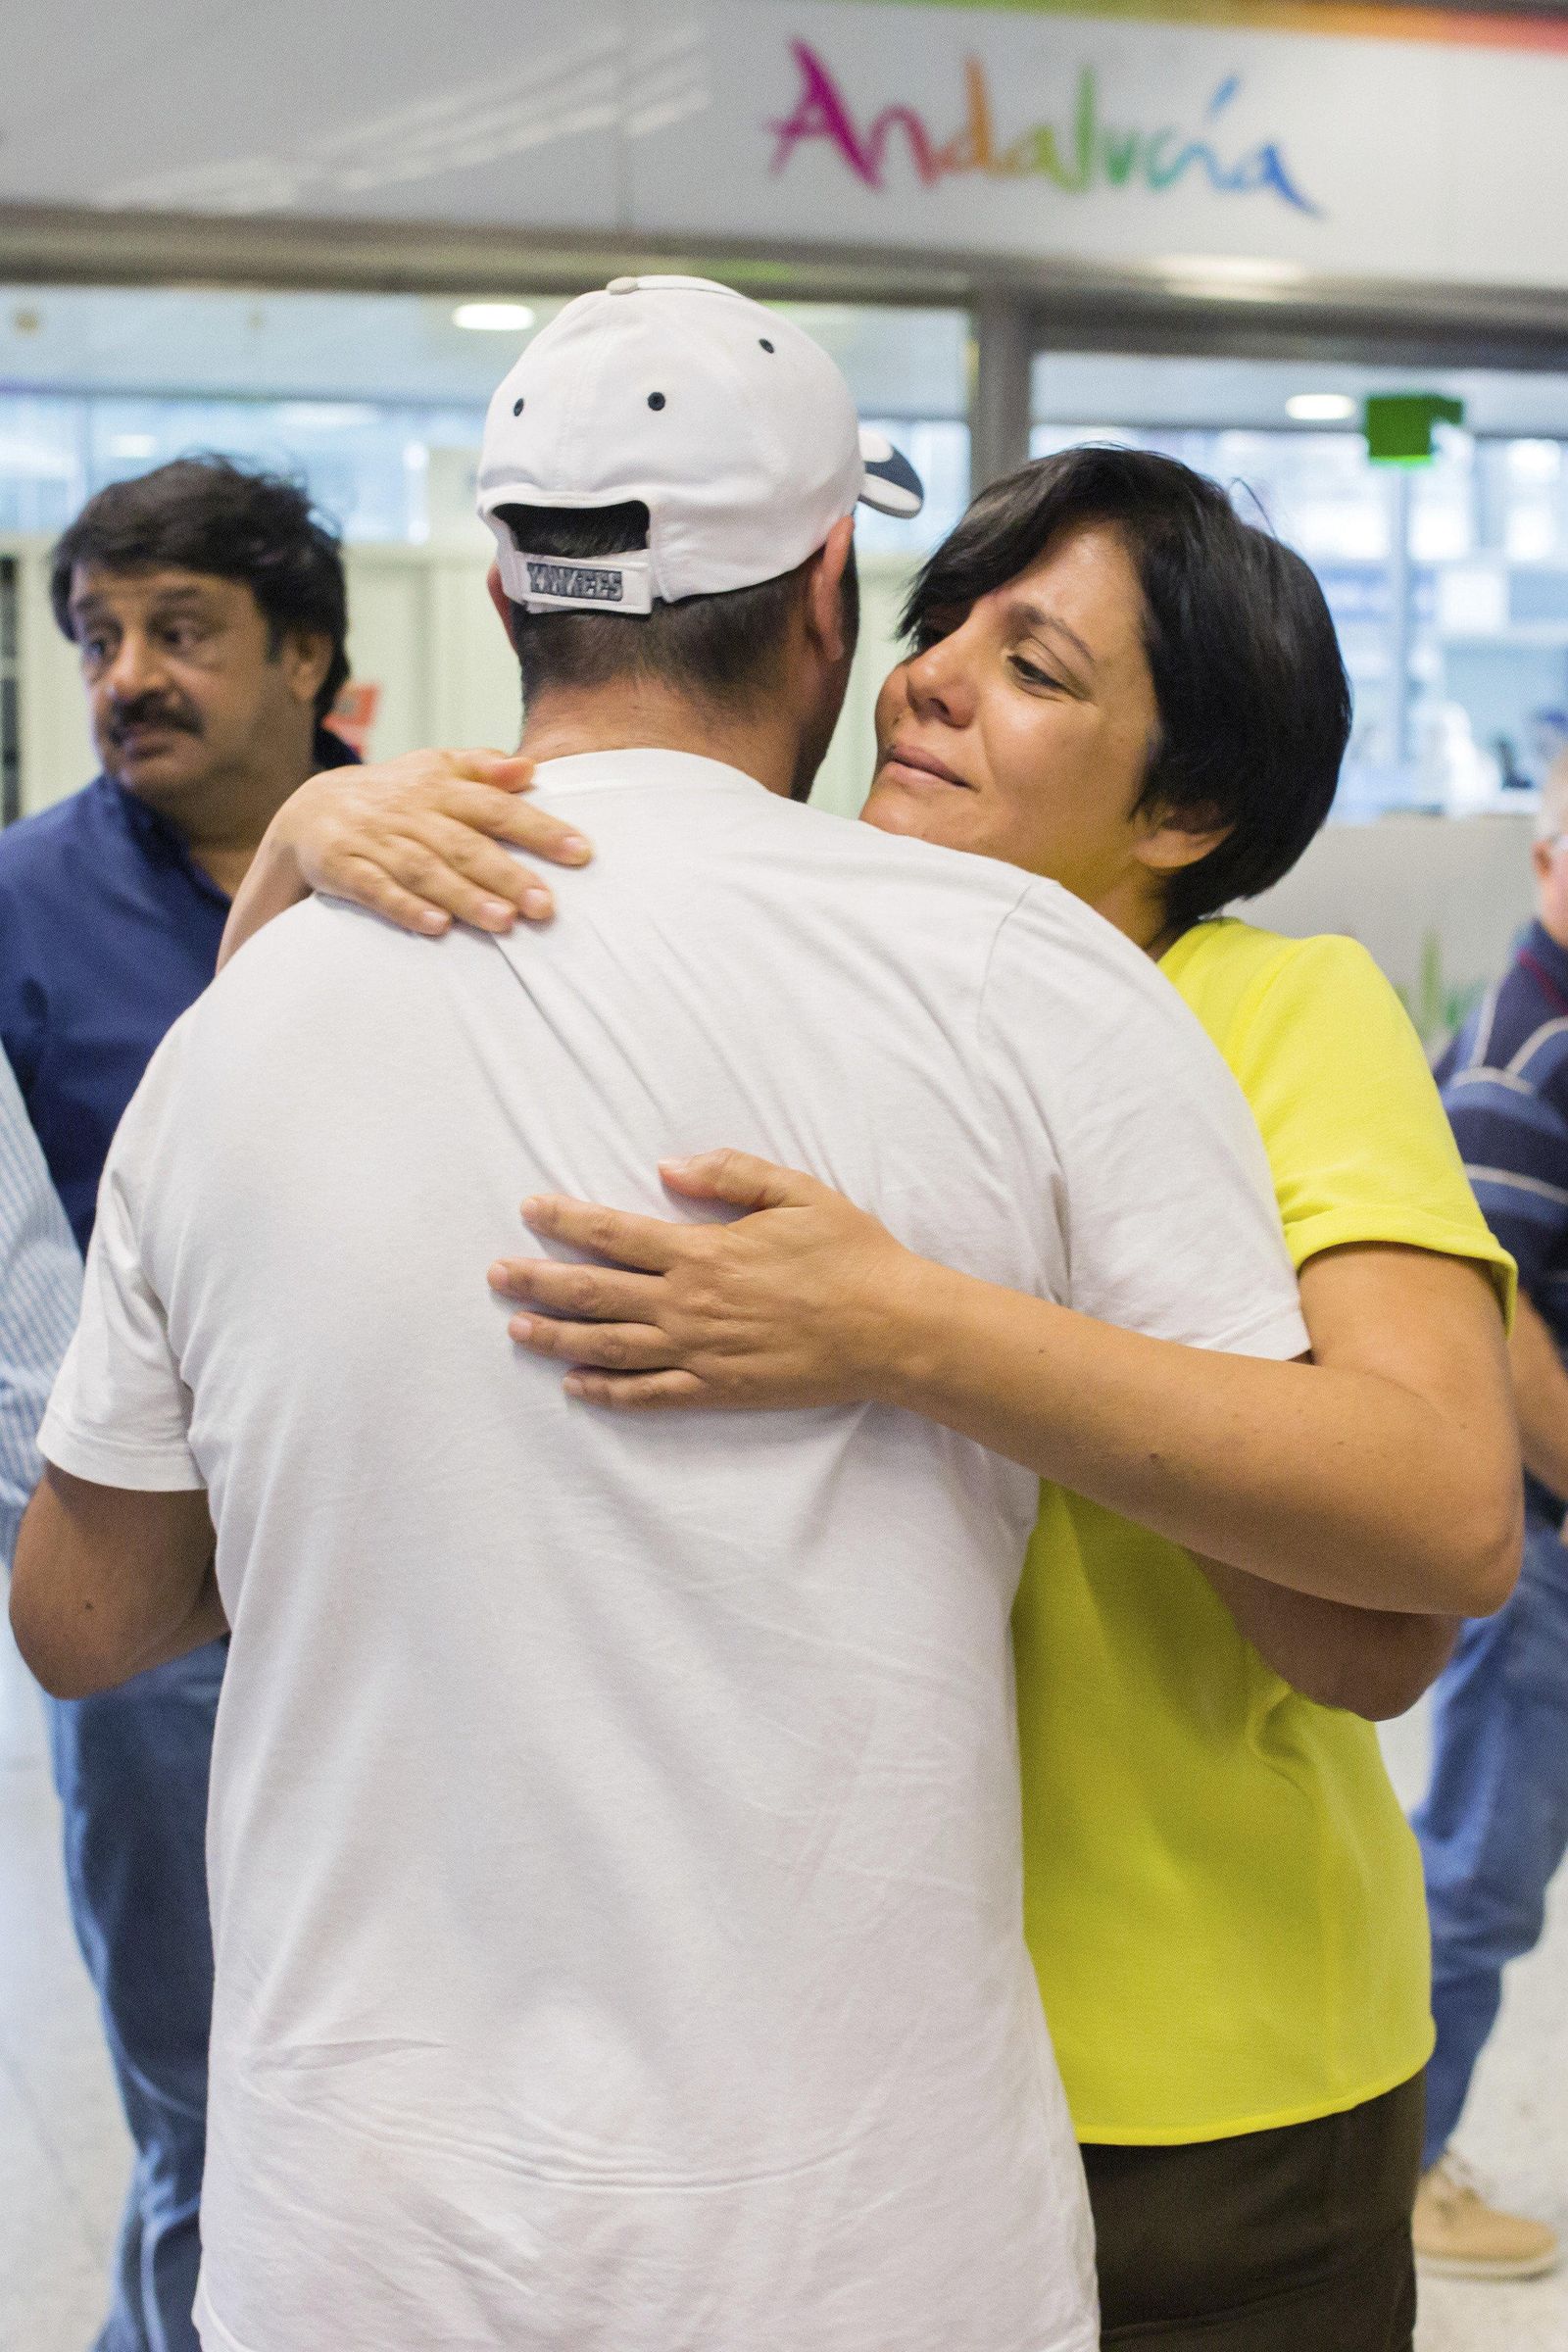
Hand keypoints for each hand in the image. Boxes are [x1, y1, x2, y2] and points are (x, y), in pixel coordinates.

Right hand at [273, 747, 592, 935]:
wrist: (307, 812)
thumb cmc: (392, 795)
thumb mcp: (432, 768)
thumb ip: (482, 767)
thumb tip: (531, 767)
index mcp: (439, 788)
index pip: (496, 807)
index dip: (539, 828)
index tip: (581, 852)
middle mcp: (410, 813)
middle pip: (464, 845)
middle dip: (507, 875)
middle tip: (546, 906)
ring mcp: (375, 840)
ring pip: (425, 870)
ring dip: (465, 897)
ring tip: (504, 923)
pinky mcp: (343, 868)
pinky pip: (376, 890)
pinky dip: (405, 907)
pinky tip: (437, 927)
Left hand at [486, 1149, 923, 1410]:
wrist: (891, 1328)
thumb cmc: (850, 1254)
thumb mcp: (797, 1193)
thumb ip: (731, 1174)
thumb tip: (668, 1166)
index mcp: (704, 1251)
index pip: (614, 1233)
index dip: (565, 1222)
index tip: (528, 1211)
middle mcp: (689, 1304)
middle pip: (595, 1292)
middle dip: (539, 1282)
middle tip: (496, 1275)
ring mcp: (700, 1352)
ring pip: (610, 1347)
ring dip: (557, 1338)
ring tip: (517, 1329)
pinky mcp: (719, 1389)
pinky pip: (650, 1394)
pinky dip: (607, 1392)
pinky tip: (576, 1387)